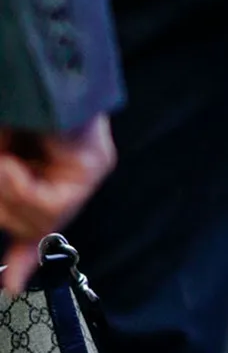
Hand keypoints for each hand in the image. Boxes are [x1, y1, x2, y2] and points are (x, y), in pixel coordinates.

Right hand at [0, 112, 114, 290]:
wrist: (35, 65)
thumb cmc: (15, 103)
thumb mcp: (1, 153)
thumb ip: (4, 188)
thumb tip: (7, 271)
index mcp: (51, 168)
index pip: (36, 225)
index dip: (22, 255)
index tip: (10, 287)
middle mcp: (76, 171)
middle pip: (27, 225)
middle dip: (2, 202)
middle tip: (0, 165)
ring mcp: (88, 169)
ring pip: (35, 220)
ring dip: (3, 192)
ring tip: (2, 158)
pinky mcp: (94, 165)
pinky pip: (51, 207)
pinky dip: (19, 190)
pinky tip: (11, 178)